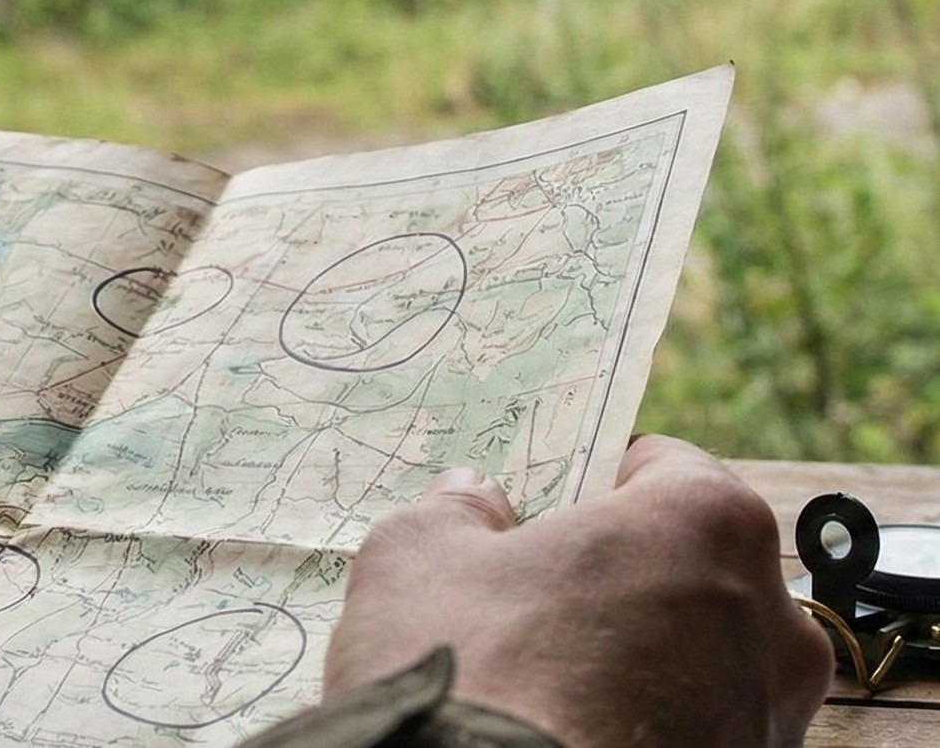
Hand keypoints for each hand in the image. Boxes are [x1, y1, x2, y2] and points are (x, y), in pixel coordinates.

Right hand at [324, 437, 833, 747]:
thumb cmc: (472, 675)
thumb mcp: (417, 558)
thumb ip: (455, 511)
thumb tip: (473, 500)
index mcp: (707, 526)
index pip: (666, 467)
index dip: (596, 479)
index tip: (547, 506)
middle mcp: (771, 621)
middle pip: (695, 568)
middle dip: (623, 577)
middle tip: (535, 598)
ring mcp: (771, 719)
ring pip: (702, 661)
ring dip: (639, 660)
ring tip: (546, 684)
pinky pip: (697, 733)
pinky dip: (645, 729)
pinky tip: (567, 735)